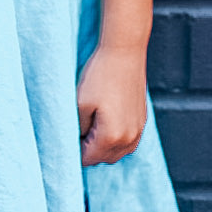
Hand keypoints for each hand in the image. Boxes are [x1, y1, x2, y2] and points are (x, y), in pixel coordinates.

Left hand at [77, 44, 147, 166]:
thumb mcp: (80, 102)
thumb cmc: (100, 74)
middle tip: (79, 127)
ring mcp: (138, 130)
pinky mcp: (142, 120)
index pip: (88, 159)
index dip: (76, 148)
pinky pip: (127, 141)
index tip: (70, 133)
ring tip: (92, 123)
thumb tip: (78, 139)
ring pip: (117, 152)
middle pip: (103, 158)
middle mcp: (129, 139)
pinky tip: (106, 120)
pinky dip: (116, 138)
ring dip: (103, 145)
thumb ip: (78, 128)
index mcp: (111, 137)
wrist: (124, 52)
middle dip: (89, 148)